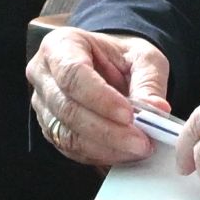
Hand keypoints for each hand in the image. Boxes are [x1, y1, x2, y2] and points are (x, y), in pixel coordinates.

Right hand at [28, 28, 171, 165]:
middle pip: (68, 109)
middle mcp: (44, 75)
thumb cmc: (122, 57)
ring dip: (106, 147)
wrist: (110, 67)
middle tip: (141, 140)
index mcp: (61, 44)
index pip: (73, 73)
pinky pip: (71, 149)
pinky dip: (100, 154)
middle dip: (107, 130)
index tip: (129, 114)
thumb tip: (156, 108)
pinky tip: (124, 153)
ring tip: (138, 148)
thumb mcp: (143, 57)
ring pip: (67, 134)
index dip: (100, 98)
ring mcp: (43, 105)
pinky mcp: (50, 130)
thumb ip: (149, 81)